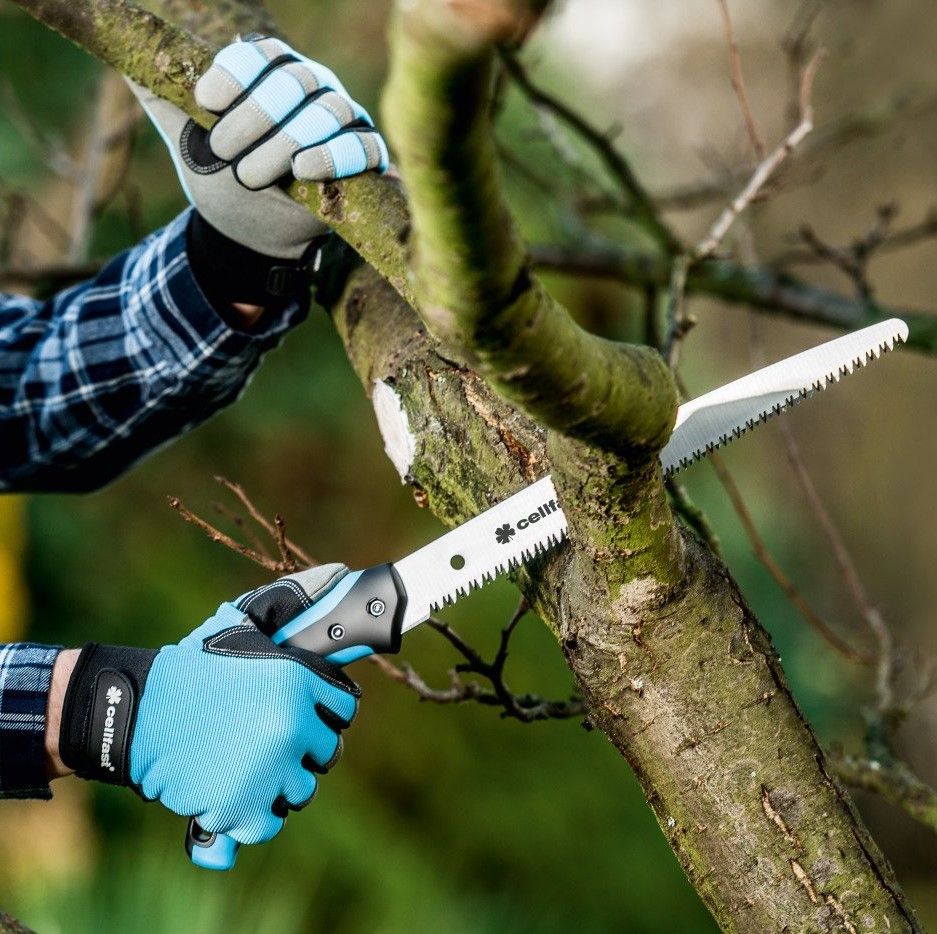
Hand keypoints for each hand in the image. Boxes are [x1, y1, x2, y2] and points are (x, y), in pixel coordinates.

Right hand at [57, 564, 358, 846]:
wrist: (134, 711)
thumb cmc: (191, 667)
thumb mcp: (241, 626)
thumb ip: (288, 603)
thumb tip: (336, 574)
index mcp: (299, 680)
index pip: (344, 708)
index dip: (324, 709)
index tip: (303, 710)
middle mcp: (292, 726)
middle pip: (326, 751)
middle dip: (302, 746)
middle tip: (267, 737)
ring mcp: (269, 771)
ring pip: (301, 789)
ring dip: (279, 780)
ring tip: (247, 762)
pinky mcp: (242, 808)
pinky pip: (269, 821)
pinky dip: (254, 814)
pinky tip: (236, 791)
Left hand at [129, 35, 387, 259]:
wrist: (250, 235)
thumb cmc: (222, 178)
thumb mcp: (186, 136)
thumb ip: (160, 92)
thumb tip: (119, 47)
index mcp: (271, 73)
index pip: (261, 52)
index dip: (235, 73)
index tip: (205, 102)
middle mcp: (312, 87)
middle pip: (296, 79)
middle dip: (256, 116)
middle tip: (224, 151)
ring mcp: (343, 121)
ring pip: (329, 111)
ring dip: (288, 141)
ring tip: (253, 175)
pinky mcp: (364, 159)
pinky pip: (363, 145)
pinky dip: (336, 155)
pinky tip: (304, 170)